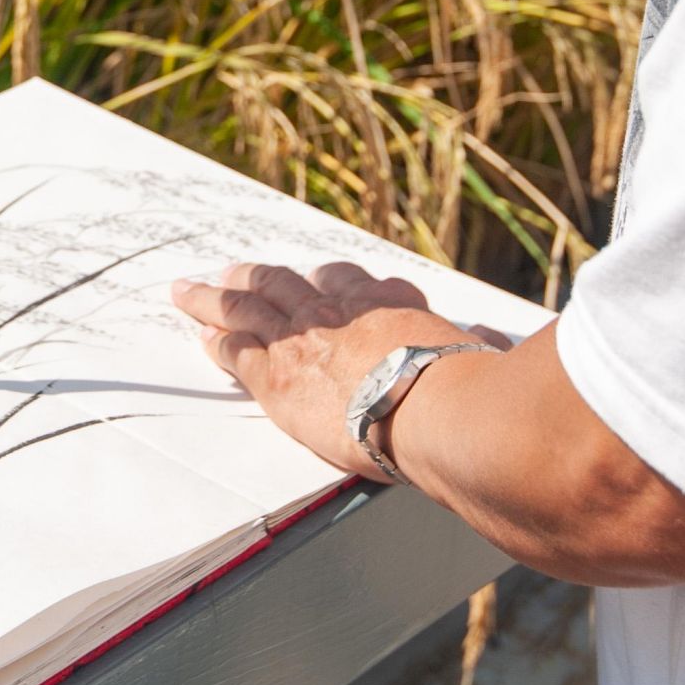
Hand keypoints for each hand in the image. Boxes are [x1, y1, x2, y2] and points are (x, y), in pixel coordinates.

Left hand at [170, 260, 468, 477]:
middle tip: (234, 273)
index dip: (325, 281)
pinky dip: (215, 339)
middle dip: (258, 278)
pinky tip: (199, 334)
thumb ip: (477, 345)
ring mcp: (302, 339)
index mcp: (385, 305)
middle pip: (286, 284)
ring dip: (216, 296)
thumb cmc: (466, 389)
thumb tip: (493, 341)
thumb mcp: (477, 356)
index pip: (347, 282)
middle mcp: (338, 312)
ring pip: (247, 306)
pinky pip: (235, 349)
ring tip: (191, 290)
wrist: (437, 411)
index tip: (315, 280)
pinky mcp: (276, 375)